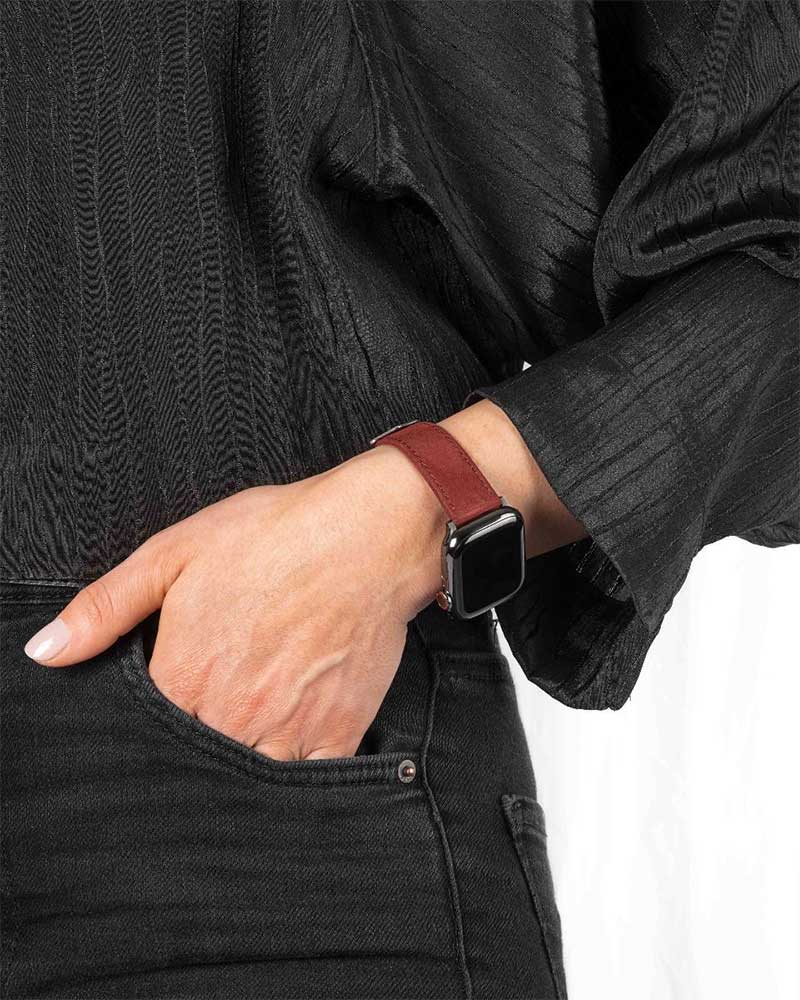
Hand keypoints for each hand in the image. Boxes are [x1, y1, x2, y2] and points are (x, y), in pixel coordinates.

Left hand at [22, 445, 445, 759]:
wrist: (370, 535)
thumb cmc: (276, 534)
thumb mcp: (175, 551)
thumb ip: (106, 607)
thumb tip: (45, 652)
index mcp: (186, 675)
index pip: (146, 736)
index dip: (150, 729)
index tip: (166, 712)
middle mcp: (233, 714)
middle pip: (196, 762)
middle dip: (194, 749)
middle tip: (213, 713)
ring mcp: (289, 730)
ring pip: (248, 777)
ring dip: (241, 762)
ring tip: (245, 730)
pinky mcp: (339, 732)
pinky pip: (307, 781)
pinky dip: (294, 771)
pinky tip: (288, 744)